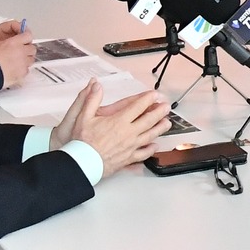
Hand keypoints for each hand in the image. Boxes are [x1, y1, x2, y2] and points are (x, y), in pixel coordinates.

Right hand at [0, 21, 34, 85]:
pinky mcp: (22, 74)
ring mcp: (23, 64)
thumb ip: (0, 31)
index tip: (22, 35)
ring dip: (26, 58)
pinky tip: (15, 68)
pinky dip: (22, 68)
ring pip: (31, 59)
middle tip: (19, 49)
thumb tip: (9, 27)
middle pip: (32, 47)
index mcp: (14, 43)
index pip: (28, 35)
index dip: (25, 35)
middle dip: (26, 47)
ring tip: (16, 59)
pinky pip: (27, 69)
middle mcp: (21, 53)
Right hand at [51, 84, 171, 177]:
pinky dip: (151, 149)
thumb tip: (96, 85)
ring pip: (150, 136)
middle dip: (159, 112)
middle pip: (149, 120)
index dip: (148, 99)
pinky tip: (155, 146)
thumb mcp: (83, 116)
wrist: (82, 163)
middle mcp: (128, 133)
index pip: (137, 107)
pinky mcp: (128, 158)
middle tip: (166, 107)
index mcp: (119, 121)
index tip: (155, 94)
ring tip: (167, 123)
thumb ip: (91, 99)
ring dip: (160, 128)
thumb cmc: (82, 142)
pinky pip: (143, 154)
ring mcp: (130, 146)